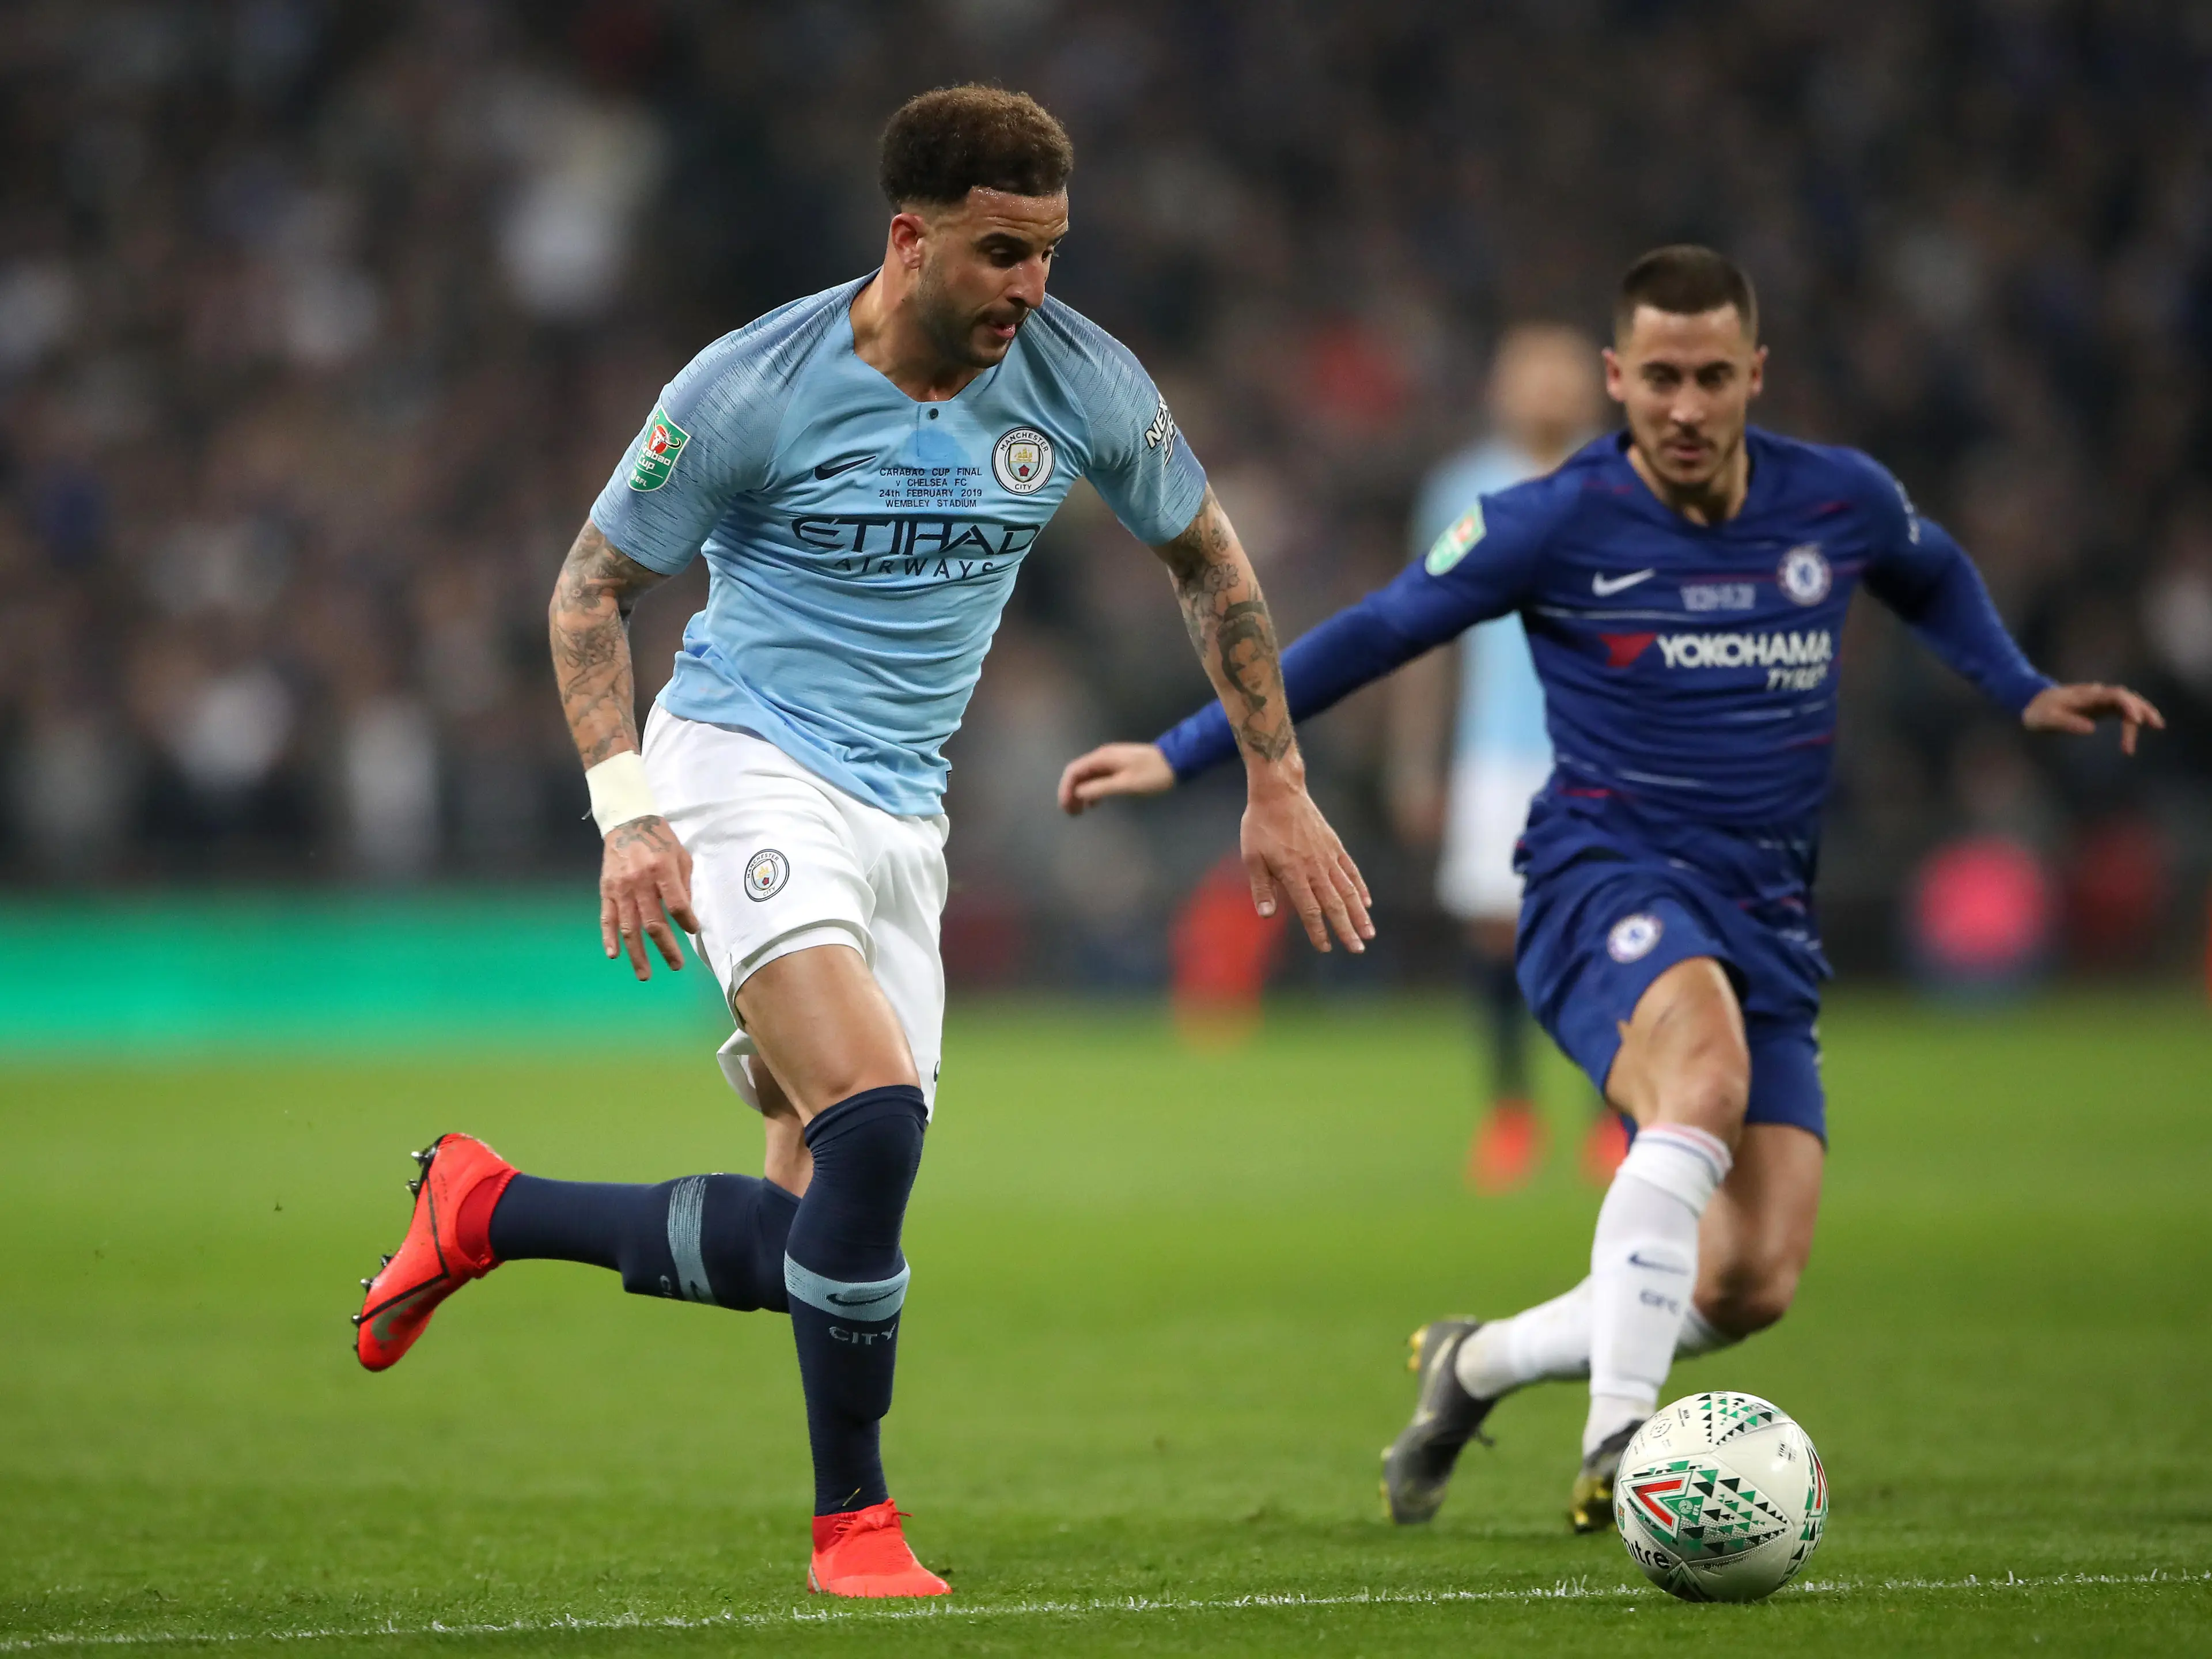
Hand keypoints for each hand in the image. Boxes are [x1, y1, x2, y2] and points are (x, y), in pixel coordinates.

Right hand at [600, 815, 700, 979]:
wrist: (627, 821)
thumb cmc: (660, 839)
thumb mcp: (681, 856)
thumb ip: (684, 885)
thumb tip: (686, 915)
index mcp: (662, 870)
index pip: (676, 905)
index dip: (687, 922)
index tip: (693, 931)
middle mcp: (640, 882)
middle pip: (653, 922)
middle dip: (666, 947)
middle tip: (676, 965)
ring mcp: (620, 888)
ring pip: (629, 928)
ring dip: (637, 953)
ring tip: (645, 974)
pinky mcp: (606, 891)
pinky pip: (607, 918)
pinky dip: (609, 938)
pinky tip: (614, 955)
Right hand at [1058, 742, 1174, 814]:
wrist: (1177, 761)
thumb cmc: (1153, 774)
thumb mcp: (1127, 783)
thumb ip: (1101, 788)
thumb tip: (1078, 793)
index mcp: (1102, 758)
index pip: (1073, 771)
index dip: (1065, 789)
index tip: (1066, 808)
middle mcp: (1102, 757)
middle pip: (1077, 774)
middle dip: (1070, 793)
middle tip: (1071, 813)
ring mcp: (1111, 762)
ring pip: (1087, 777)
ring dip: (1080, 793)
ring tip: (1079, 812)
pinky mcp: (1119, 767)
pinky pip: (1098, 779)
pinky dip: (1092, 791)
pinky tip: (1094, 804)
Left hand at [1241, 776, 1374, 953]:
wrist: (1279, 792)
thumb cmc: (1260, 825)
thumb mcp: (1252, 857)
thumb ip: (1261, 887)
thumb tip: (1267, 916)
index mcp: (1293, 873)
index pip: (1309, 909)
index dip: (1318, 930)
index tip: (1325, 948)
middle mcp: (1315, 868)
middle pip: (1334, 904)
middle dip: (1346, 929)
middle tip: (1358, 949)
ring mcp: (1327, 856)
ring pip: (1347, 890)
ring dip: (1359, 914)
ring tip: (1369, 933)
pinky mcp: (1334, 845)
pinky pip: (1350, 870)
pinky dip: (1359, 887)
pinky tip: (1366, 902)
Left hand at [2022, 682, 2164, 755]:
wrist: (2032, 703)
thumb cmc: (2038, 712)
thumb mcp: (2047, 719)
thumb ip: (2067, 723)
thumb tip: (2091, 729)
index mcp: (2087, 696)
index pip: (2114, 696)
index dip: (2128, 706)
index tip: (2135, 721)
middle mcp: (2097, 695)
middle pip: (2126, 697)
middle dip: (2142, 710)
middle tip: (2155, 725)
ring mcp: (2099, 700)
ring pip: (2127, 702)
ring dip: (2142, 712)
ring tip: (2157, 725)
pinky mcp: (2099, 708)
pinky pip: (2121, 710)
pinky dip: (2133, 717)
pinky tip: (2142, 726)